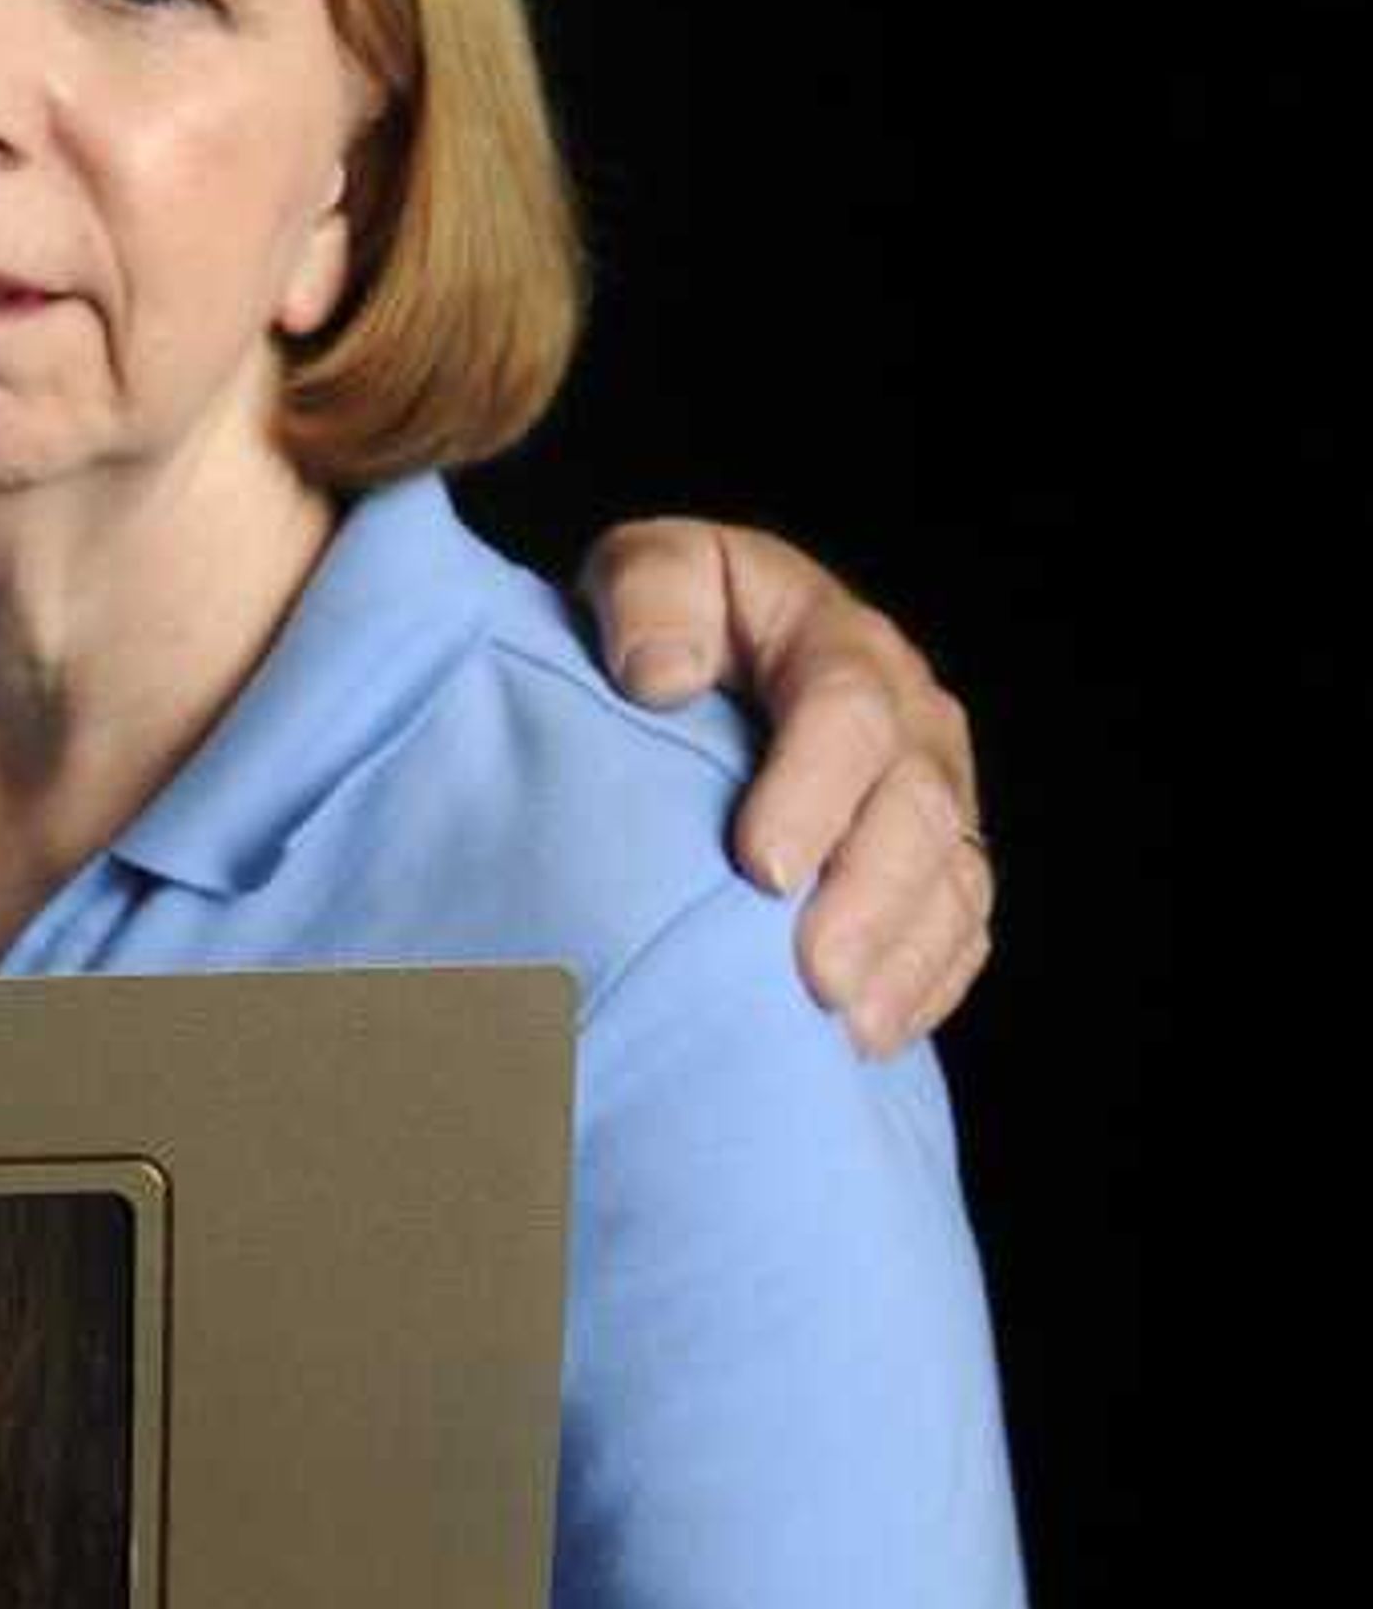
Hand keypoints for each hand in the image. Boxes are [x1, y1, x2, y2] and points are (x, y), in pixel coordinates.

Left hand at [579, 519, 989, 1054]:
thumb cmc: (667, 623)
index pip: (847, 709)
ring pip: (950, 880)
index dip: (814, 791)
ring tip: (842, 1025)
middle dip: (868, 897)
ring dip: (902, 957)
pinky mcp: (938, 864)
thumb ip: (650, 596)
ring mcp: (934, 796)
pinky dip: (924, 985)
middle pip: (915, 809)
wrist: (706, 661)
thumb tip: (661, 675)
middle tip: (811, 976)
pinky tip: (869, 1036)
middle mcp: (910, 719)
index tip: (763, 867)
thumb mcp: (647, 571)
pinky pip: (960, 929)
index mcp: (838, 640)